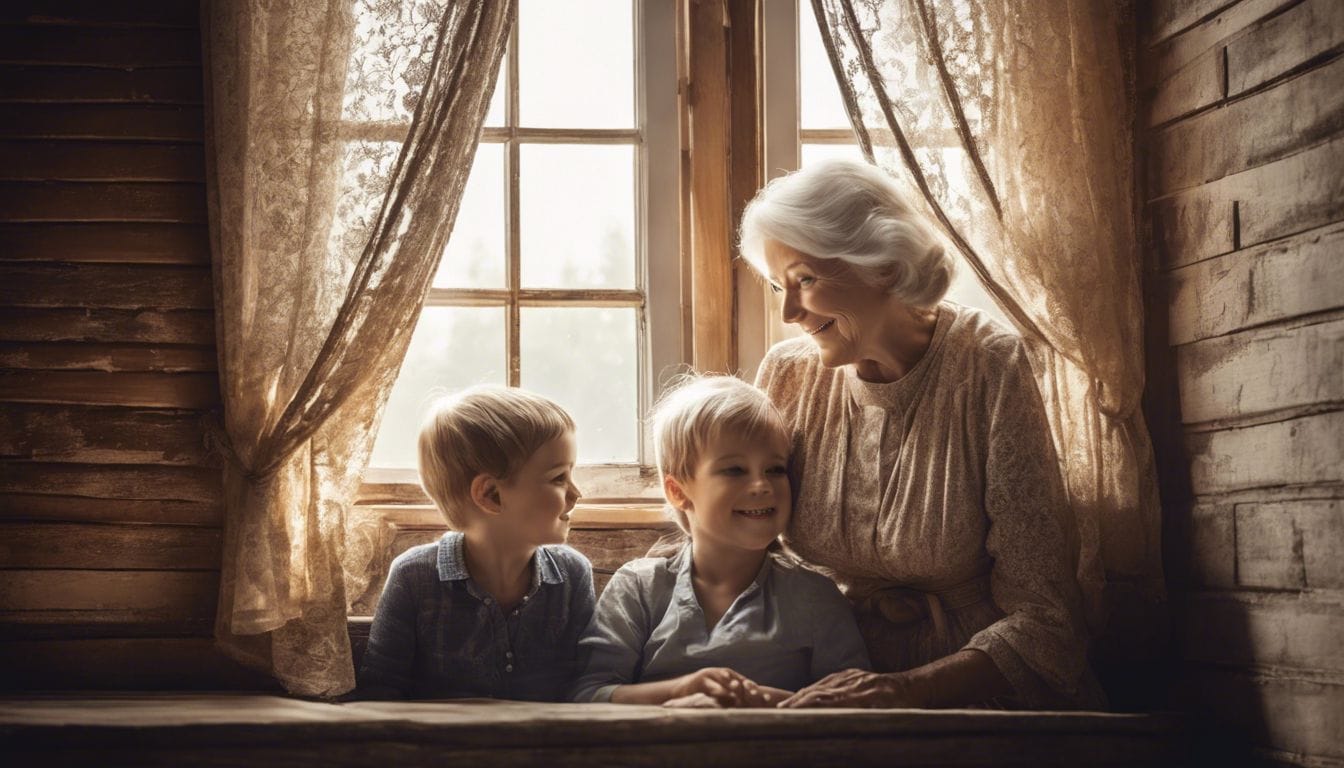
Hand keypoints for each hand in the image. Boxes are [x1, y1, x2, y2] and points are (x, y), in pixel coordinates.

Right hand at [669, 667, 772, 707]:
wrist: (685, 689)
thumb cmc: (707, 695)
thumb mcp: (723, 698)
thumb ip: (736, 701)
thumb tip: (755, 714)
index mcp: (731, 678)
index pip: (748, 684)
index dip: (757, 690)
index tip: (768, 699)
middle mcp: (724, 674)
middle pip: (739, 680)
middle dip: (748, 686)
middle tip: (756, 692)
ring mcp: (712, 674)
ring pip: (725, 679)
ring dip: (732, 683)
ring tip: (739, 688)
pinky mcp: (701, 678)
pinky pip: (711, 683)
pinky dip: (718, 688)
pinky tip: (723, 692)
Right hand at [778, 669, 927, 708]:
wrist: (915, 687)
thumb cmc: (905, 709)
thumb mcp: (888, 719)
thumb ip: (864, 722)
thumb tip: (840, 726)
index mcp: (860, 697)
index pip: (826, 700)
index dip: (805, 706)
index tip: (788, 714)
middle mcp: (852, 684)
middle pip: (818, 692)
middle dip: (796, 702)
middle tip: (777, 713)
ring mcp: (851, 677)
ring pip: (820, 686)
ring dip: (801, 696)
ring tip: (785, 707)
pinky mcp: (852, 674)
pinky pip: (828, 681)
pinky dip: (813, 688)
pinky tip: (805, 695)